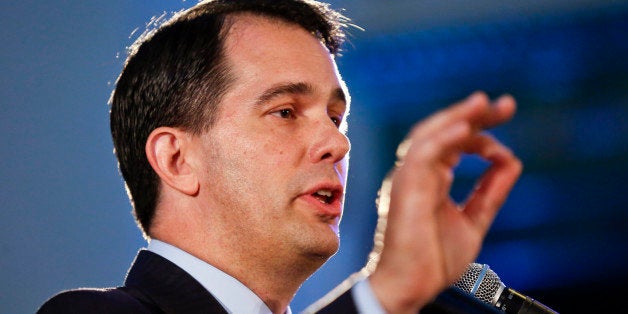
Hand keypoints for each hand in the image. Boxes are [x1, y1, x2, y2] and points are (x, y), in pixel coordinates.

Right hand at [368, 92, 521, 312]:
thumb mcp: (474, 219)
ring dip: (456, 117)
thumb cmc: (432, 259)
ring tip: (482, 104)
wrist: (411, 287)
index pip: (454, 142)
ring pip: (428, 135)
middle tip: (505, 105)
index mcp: (430, 178)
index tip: (506, 136)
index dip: (481, 132)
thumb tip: (511, 162)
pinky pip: (421, 156)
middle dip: (473, 114)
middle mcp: (417, 173)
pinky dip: (442, 139)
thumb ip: (490, 190)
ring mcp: (409, 179)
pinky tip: (464, 130)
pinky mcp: (405, 189)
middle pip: (442, 131)